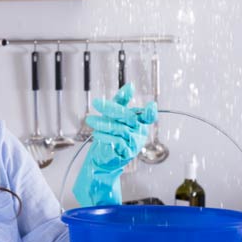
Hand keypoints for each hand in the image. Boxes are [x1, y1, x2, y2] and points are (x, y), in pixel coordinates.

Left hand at [73, 83, 156, 205]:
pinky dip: (105, 136)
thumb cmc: (111, 132)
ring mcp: (134, 143)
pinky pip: (117, 142)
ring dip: (103, 123)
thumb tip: (130, 86)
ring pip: (121, 129)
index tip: (151, 105)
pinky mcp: (126, 153)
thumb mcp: (114, 113)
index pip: (148, 116)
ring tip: (90, 121)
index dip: (150, 112)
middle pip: (129, 117)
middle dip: (111, 109)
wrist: (104, 155)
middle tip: (95, 103)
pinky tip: (97, 134)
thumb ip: (122, 100)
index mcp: (140, 122)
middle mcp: (140, 132)